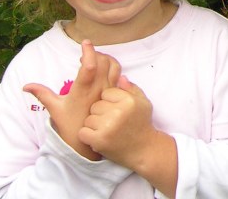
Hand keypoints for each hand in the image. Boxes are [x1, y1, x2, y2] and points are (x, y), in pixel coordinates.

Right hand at [24, 40, 120, 159]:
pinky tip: (105, 71)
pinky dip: (115, 69)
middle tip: (87, 55)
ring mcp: (108, 92)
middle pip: (104, 62)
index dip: (88, 51)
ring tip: (96, 60)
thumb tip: (25, 86)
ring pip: (114, 67)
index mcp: (82, 90)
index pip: (90, 66)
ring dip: (107, 59)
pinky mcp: (115, 96)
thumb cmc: (69, 125)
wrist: (86, 143)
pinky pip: (120, 76)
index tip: (85, 42)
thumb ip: (42, 94)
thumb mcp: (54, 109)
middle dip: (96, 53)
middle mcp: (98, 89)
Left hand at [79, 75, 178, 195]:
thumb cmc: (142, 124)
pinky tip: (98, 138)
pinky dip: (88, 137)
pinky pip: (83, 132)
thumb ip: (131, 88)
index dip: (110, 102)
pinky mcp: (100, 140)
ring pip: (89, 119)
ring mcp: (108, 126)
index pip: (106, 93)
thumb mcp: (143, 102)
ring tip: (106, 131)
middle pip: (96, 105)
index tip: (117, 111)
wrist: (144, 150)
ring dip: (94, 126)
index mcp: (128, 100)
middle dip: (101, 114)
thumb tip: (119, 76)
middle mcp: (119, 111)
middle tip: (111, 123)